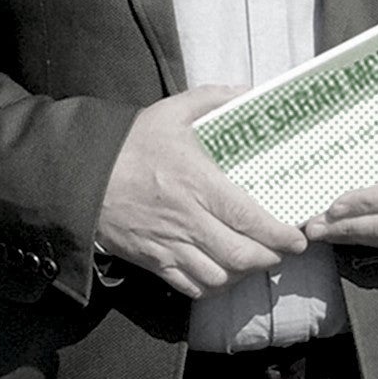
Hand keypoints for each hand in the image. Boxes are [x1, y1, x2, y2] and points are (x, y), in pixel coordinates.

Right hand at [96, 84, 308, 298]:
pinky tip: (225, 273)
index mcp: (197, 182)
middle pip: (240, 254)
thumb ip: (215, 99)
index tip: (297, 237)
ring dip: (244, 273)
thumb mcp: (173, 111)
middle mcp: (187, 219)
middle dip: (270, 257)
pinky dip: (215, 286)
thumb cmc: (131, 143)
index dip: (278, 234)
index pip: (247, 217)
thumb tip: (252, 91)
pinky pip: (191, 287)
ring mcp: (169, 245)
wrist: (80, 176)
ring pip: (219, 276)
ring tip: (257, 260)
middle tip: (283, 249)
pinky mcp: (153, 262)